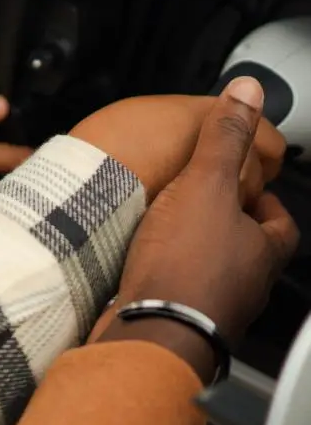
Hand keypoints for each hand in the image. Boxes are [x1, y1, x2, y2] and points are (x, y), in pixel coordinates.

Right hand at [99, 79, 297, 352]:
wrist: (150, 331)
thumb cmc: (185, 267)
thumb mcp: (207, 184)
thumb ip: (225, 139)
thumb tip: (247, 93)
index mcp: (264, 250)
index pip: (282, 223)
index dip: (267, 202)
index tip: (250, 187)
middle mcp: (247, 284)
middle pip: (248, 251)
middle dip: (228, 228)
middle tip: (203, 208)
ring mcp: (213, 308)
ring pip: (214, 275)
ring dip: (196, 255)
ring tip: (166, 232)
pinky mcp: (178, 324)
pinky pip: (179, 294)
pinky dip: (167, 279)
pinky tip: (142, 266)